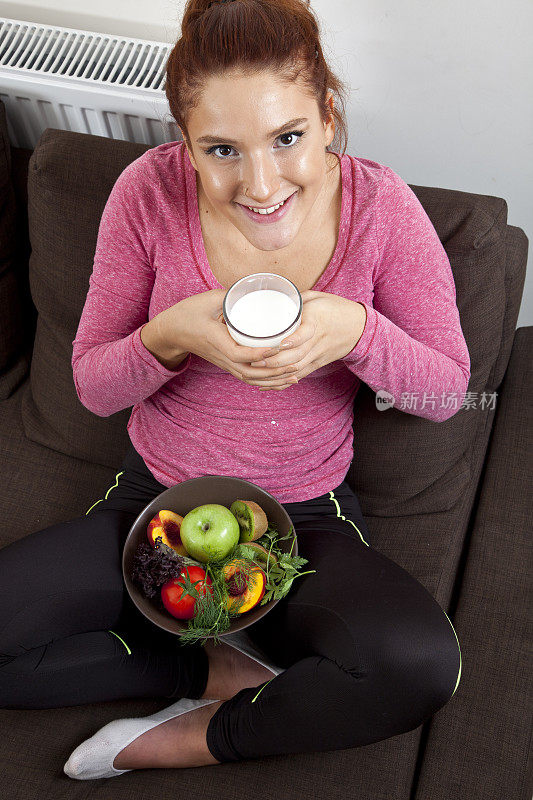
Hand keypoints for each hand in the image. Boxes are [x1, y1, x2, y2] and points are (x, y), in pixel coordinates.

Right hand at [159, 289, 308, 387]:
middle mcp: (222, 357)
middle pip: (250, 373)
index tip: (277, 347)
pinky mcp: (227, 364)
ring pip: (251, 379)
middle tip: (295, 364)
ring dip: (273, 381)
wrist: (171, 332)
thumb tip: (256, 288)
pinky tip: (281, 379)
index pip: (239, 353)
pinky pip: (248, 378)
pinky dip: (266, 382)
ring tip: (295, 376)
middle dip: (274, 372)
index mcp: (216, 340)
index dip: (259, 354)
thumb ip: (232, 294)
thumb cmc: (187, 313)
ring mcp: (224, 363)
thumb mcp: (208, 299)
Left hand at [248, 291, 366, 389]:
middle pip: (297, 356)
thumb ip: (295, 298)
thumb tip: (271, 297)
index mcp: (317, 321)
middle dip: (275, 361)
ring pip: (296, 369)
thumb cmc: (335, 308)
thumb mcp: (317, 297)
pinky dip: (282, 382)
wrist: (359, 327)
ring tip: (256, 372)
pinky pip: (299, 375)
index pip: (306, 333)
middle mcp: (317, 341)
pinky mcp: (317, 364)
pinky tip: (266, 384)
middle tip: (256, 360)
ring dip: (276, 373)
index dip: (293, 340)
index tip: (279, 343)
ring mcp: (317, 355)